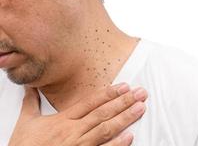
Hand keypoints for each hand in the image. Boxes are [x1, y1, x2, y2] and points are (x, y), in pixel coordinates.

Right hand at [9, 83, 147, 145]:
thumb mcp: (27, 122)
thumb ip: (31, 103)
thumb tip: (30, 88)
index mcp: (63, 120)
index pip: (90, 102)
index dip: (109, 93)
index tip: (124, 87)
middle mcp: (73, 131)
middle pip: (103, 113)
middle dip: (123, 102)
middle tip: (140, 93)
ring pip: (106, 129)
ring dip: (125, 118)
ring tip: (140, 108)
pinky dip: (117, 144)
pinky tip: (130, 136)